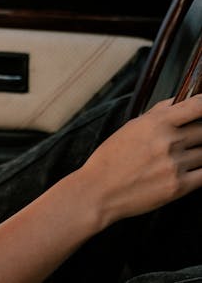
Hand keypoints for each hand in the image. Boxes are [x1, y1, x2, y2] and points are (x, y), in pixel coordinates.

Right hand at [79, 95, 201, 229]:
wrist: (100, 189)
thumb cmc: (112, 157)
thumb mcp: (132, 126)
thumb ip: (159, 113)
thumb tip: (180, 102)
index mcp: (156, 123)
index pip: (196, 107)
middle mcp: (168, 142)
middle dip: (199, 132)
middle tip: (188, 137)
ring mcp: (175, 165)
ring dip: (198, 152)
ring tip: (180, 155)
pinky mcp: (179, 187)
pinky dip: (200, 170)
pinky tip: (191, 168)